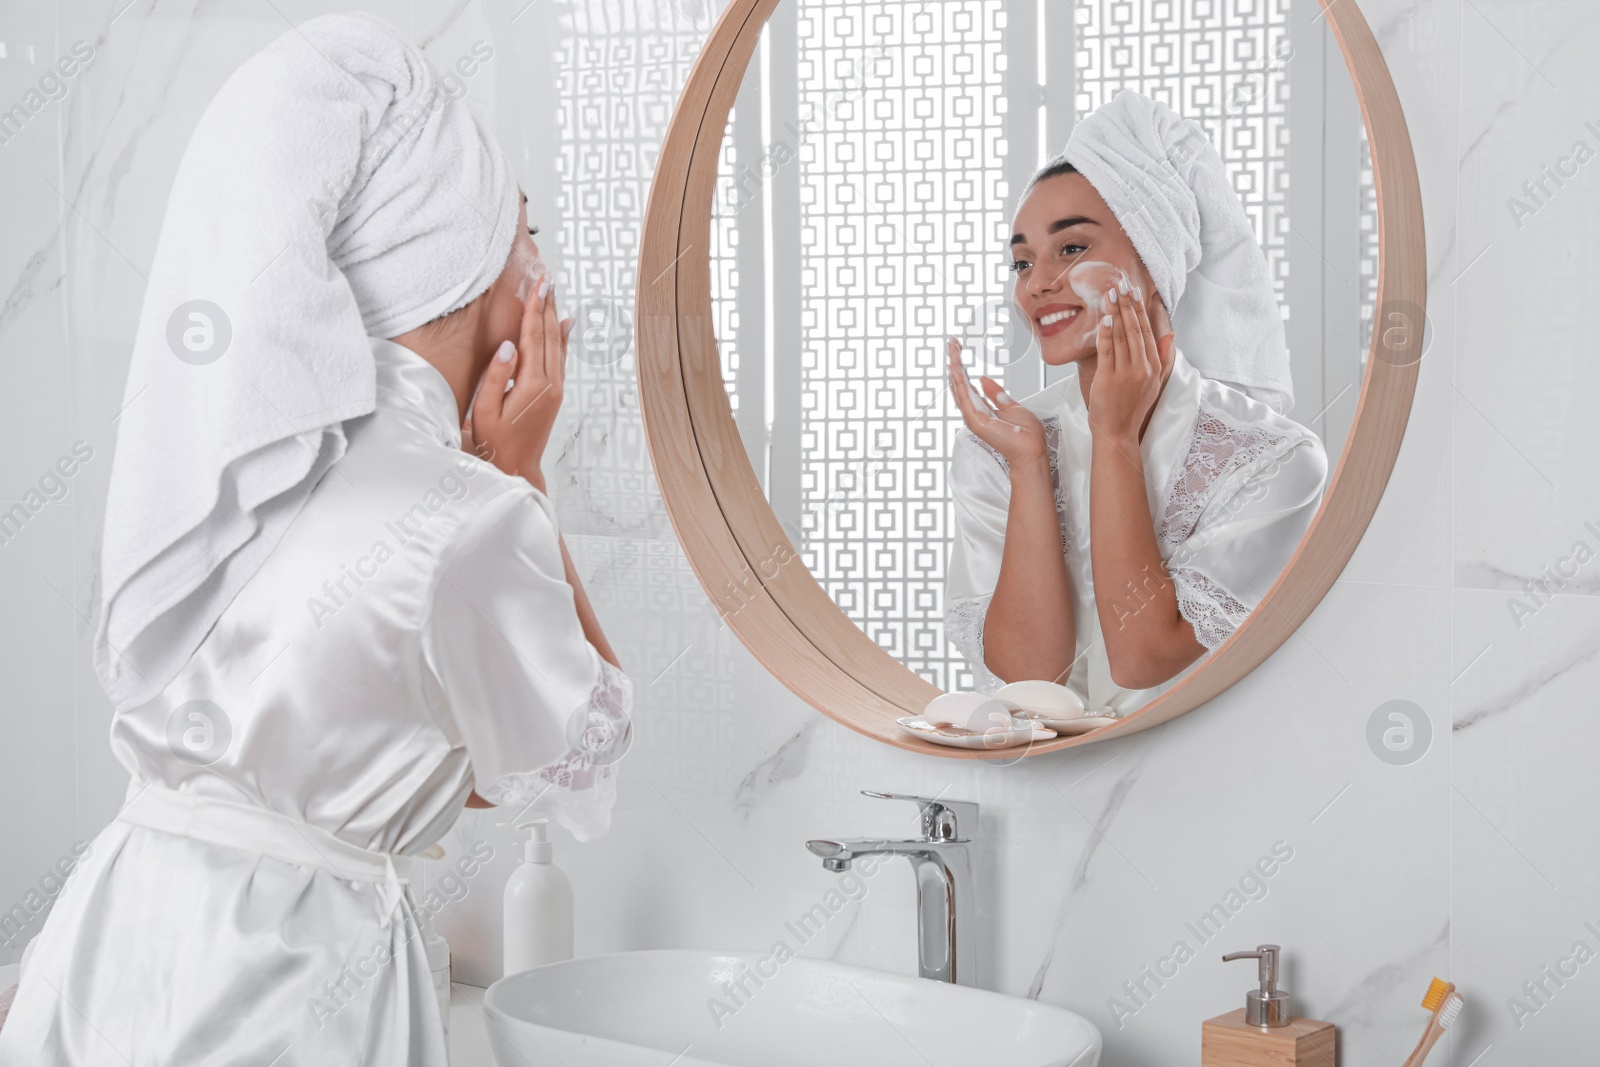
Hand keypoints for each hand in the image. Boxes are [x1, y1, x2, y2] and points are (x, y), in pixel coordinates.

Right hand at [462, 278, 572, 491]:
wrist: (517, 466)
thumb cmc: (496, 441)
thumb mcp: (485, 409)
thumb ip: (497, 376)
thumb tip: (508, 345)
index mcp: (532, 385)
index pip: (534, 337)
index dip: (534, 308)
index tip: (537, 284)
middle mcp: (550, 385)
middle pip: (550, 335)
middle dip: (547, 305)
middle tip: (546, 279)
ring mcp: (557, 389)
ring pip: (558, 344)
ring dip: (554, 316)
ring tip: (552, 293)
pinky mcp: (556, 394)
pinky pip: (561, 358)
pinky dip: (563, 337)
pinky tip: (564, 323)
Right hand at [947, 338, 1047, 467]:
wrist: (1032, 451)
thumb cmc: (1025, 435)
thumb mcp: (1011, 405)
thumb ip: (996, 393)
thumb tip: (983, 379)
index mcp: (982, 409)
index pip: (967, 384)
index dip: (962, 366)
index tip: (958, 349)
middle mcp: (974, 413)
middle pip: (959, 383)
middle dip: (954, 362)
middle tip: (950, 343)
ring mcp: (973, 417)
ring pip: (959, 387)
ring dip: (954, 366)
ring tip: (951, 348)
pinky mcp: (977, 421)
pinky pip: (965, 396)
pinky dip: (959, 381)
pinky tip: (956, 366)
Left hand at [1086, 282, 1175, 443]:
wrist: (1118, 433)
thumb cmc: (1132, 408)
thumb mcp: (1154, 382)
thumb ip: (1162, 357)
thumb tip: (1171, 334)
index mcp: (1154, 367)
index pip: (1147, 332)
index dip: (1140, 310)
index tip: (1134, 293)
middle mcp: (1143, 368)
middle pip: (1135, 329)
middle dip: (1127, 305)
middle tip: (1121, 284)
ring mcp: (1126, 373)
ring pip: (1121, 336)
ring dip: (1115, 312)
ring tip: (1110, 294)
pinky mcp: (1108, 379)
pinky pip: (1107, 350)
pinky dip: (1106, 333)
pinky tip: (1104, 317)